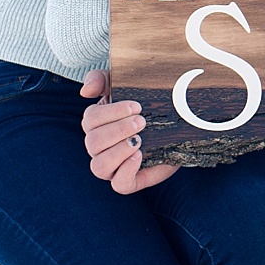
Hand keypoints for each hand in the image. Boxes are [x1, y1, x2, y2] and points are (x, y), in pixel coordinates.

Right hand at [80, 69, 178, 193]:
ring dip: (118, 151)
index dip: (110, 113)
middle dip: (118, 130)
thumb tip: (85, 91)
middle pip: (92, 142)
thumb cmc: (148, 104)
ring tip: (139, 140)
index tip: (137, 106)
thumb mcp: (128, 84)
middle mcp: (99, 147)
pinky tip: (139, 156)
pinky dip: (126, 171)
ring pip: (99, 166)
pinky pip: (119, 184)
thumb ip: (102, 79)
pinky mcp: (130, 180)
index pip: (90, 120)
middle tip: (142, 121)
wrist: (179, 126)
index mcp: (96, 124)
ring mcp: (113, 166)